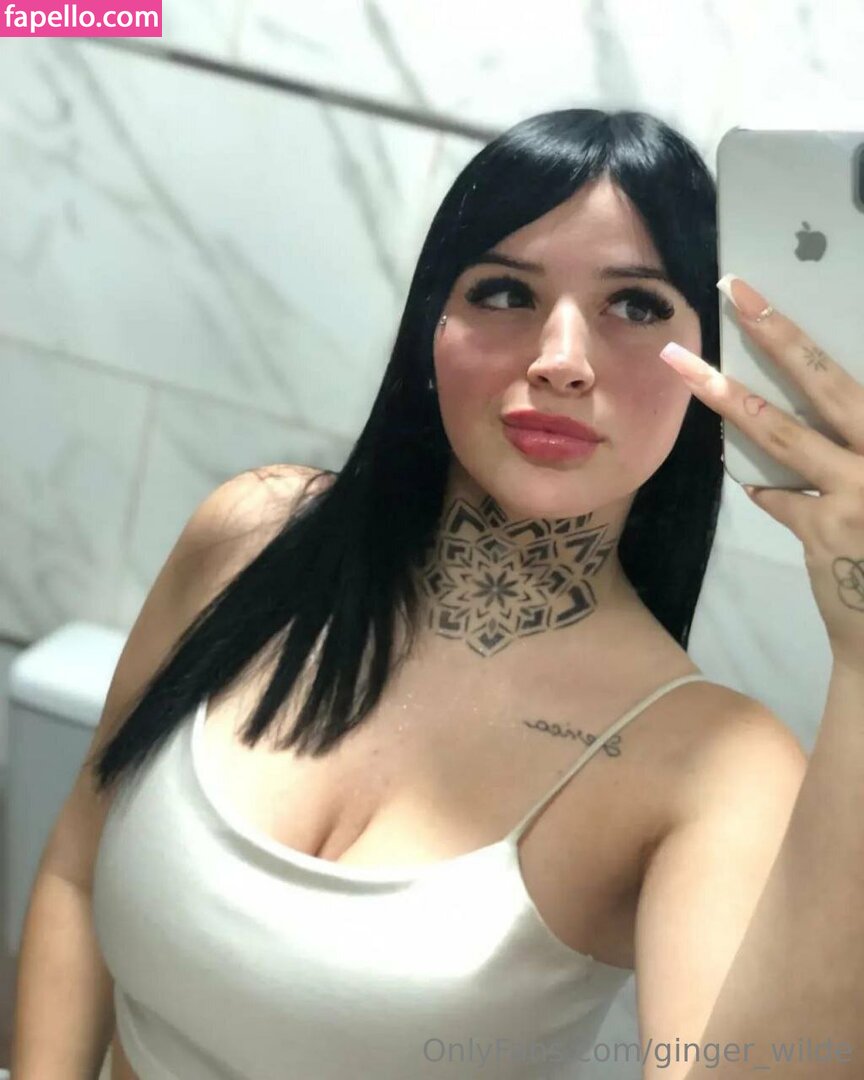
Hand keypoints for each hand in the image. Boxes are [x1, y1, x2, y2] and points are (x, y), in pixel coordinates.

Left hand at [657, 274, 863, 672]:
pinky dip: (766, 490)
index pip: (851, 376)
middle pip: (827, 381)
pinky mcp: (825, 532)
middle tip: (737, 290)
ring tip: (687, 367)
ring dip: (731, 398)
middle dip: (778, 332)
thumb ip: (856, 447)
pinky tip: (754, 484)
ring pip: (784, 434)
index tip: (767, 297)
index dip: (806, 335)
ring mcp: (859, 494)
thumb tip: (820, 422)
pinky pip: (779, 499)